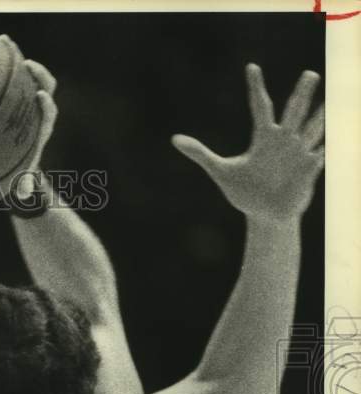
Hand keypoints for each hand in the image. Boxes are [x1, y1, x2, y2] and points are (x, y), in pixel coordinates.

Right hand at [0, 35, 58, 199]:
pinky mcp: (13, 94)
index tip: (39, 96)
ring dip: (16, 57)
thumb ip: (22, 186)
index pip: (49, 113)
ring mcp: (25, 99)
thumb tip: (23, 194)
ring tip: (3, 42)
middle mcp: (36, 110)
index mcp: (41, 128)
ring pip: (25, 75)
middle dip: (38, 73)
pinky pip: (6, 75)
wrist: (18, 161)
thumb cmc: (18, 172)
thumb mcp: (18, 180)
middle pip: (45, 85)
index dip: (47, 104)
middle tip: (26, 64)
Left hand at [172, 64, 324, 223]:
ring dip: (320, 118)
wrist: (264, 215)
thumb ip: (200, 153)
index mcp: (263, 138)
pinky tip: (330, 142)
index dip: (255, 88)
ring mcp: (298, 155)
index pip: (260, 106)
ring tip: (329, 105)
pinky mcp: (308, 172)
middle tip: (309, 74)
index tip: (251, 67)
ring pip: (312, 131)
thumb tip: (174, 139)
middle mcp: (284, 141)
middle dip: (301, 95)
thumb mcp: (219, 170)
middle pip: (293, 112)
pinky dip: (323, 149)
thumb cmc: (245, 192)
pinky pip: (319, 156)